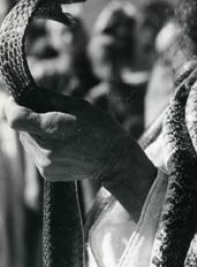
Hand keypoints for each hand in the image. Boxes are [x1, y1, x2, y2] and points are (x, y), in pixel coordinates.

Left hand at [4, 89, 137, 182]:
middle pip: (21, 130)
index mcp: (54, 129)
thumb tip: (29, 92)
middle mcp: (46, 150)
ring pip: (27, 142)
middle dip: (28, 119)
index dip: (12, 107)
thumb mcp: (79, 106)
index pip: (16, 119)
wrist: (114, 159)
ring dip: (35, 133)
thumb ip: (50, 99)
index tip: (15, 100)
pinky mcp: (47, 174)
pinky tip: (62, 144)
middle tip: (45, 113)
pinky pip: (36, 154)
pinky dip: (43, 146)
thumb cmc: (101, 127)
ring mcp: (45, 164)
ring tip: (58, 131)